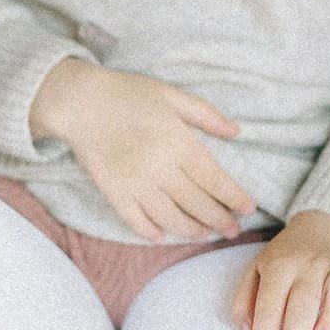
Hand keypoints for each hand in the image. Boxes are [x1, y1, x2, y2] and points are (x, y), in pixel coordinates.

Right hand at [30, 58, 256, 242]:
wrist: (81, 102)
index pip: (213, 178)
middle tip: (234, 229)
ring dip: (191, 230)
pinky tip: (163, 235)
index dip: (233, 196)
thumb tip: (236, 130)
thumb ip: (205, 114)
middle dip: (220, 219)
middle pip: (197, 203)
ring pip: (170, 218)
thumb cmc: (128, 94)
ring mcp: (135, 183)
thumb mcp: (171, 95)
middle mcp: (159, 167)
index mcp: (177, 142)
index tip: (249, 208)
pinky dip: (151, 231)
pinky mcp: (113, 193)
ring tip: (206, 233)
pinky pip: (136, 221)